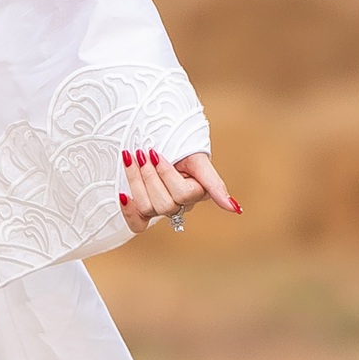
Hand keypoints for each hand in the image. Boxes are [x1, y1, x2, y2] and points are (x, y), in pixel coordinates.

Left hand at [118, 148, 240, 234]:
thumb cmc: (180, 145)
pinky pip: (138, 224)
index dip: (165, 174)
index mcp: (196, 192)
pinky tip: (123, 194)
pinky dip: (129, 210)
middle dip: (148, 176)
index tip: (154, 152)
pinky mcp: (142, 209)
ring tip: (131, 159)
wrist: (157, 135)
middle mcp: (179, 204)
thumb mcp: (197, 159)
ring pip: (148, 209)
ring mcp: (160, 207)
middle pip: (164, 205)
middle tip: (142, 153)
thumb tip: (235, 210)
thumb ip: (214, 184)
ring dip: (135, 181)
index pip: (182, 194)